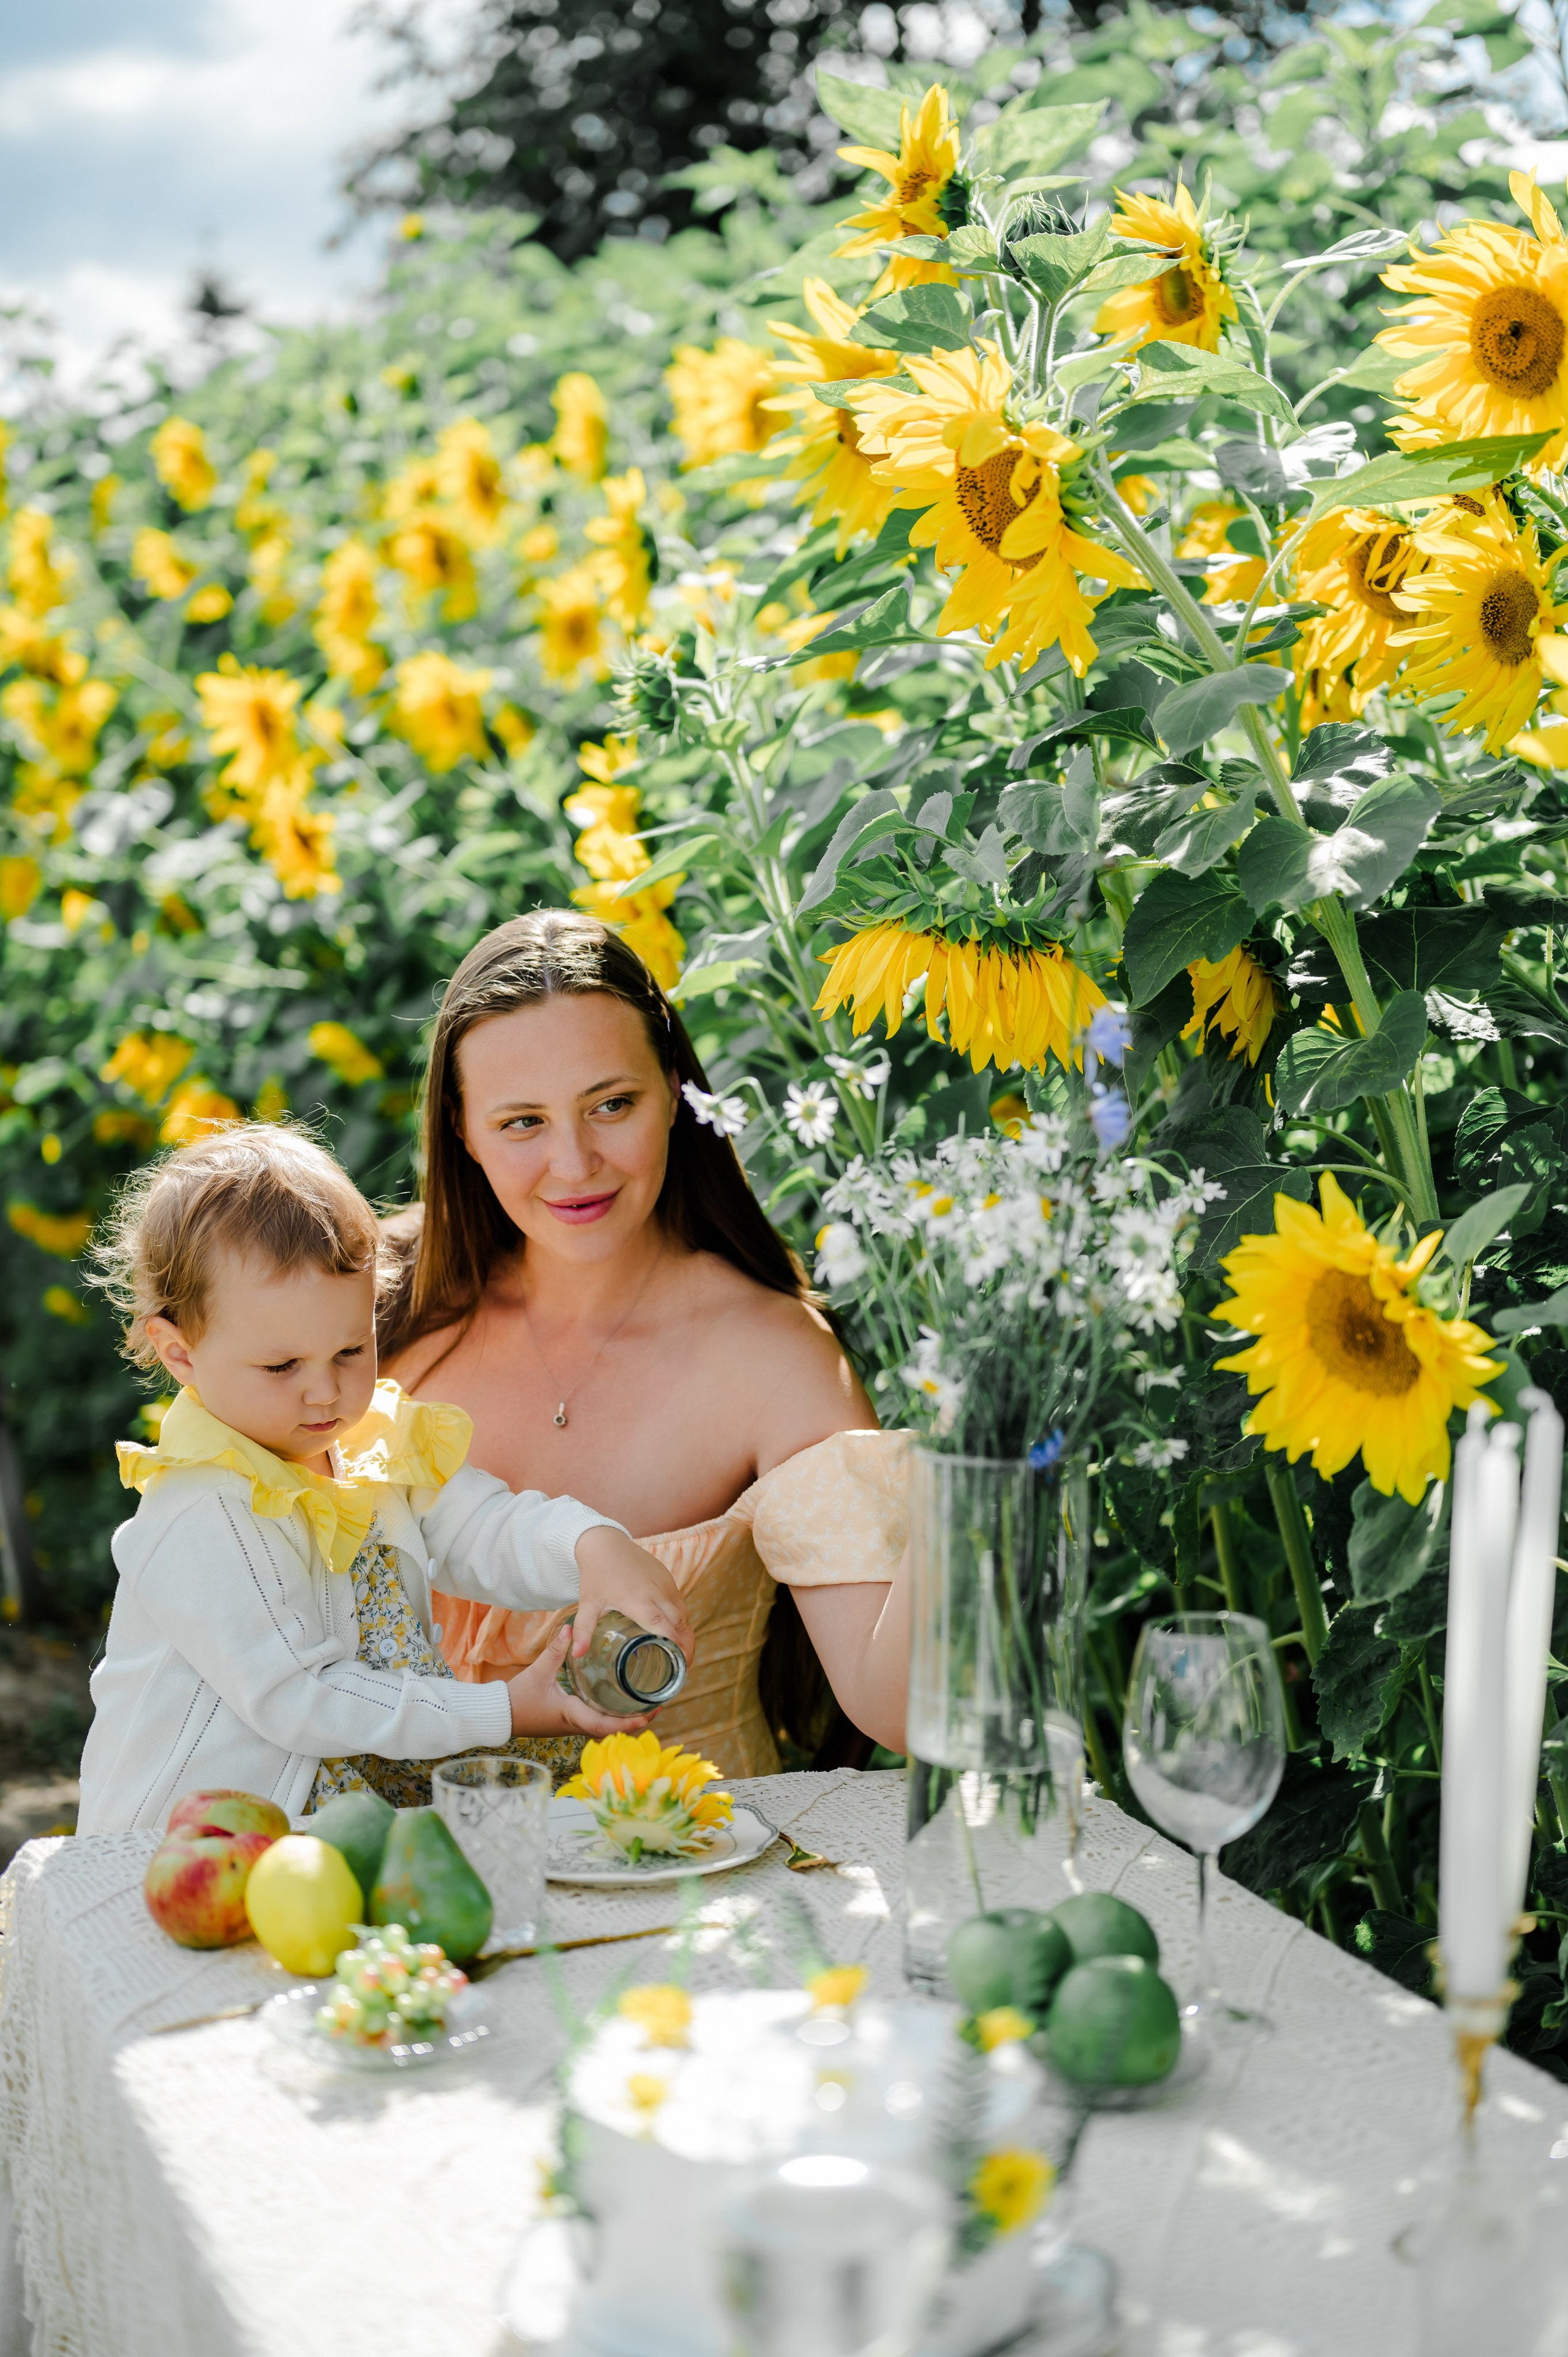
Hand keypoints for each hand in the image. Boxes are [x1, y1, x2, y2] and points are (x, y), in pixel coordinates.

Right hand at [505, 1622, 656, 1738]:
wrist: (501, 1715)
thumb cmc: (519, 1697)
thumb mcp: (539, 1671)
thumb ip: (556, 1649)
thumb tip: (571, 1627)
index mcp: (572, 1715)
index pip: (605, 1726)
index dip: (628, 1723)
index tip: (647, 1715)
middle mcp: (577, 1725)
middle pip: (613, 1730)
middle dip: (636, 1721)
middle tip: (657, 1706)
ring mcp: (574, 1726)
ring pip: (606, 1728)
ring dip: (627, 1721)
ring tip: (647, 1705)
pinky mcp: (571, 1723)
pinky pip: (597, 1723)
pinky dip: (613, 1717)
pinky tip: (622, 1704)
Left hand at [572, 1524, 692, 1662]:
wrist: (605, 1542)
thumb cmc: (596, 1574)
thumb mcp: (588, 1604)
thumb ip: (583, 1630)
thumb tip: (576, 1655)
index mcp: (638, 1601)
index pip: (664, 1628)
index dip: (675, 1647)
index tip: (679, 1667)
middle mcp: (656, 1592)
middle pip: (680, 1624)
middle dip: (685, 1647)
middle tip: (682, 1670)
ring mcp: (665, 1584)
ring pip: (683, 1613)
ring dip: (686, 1634)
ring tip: (683, 1656)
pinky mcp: (668, 1578)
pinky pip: (680, 1603)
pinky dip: (682, 1620)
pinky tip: (677, 1633)